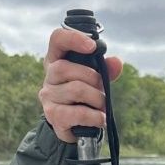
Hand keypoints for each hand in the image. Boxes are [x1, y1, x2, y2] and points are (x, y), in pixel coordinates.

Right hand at [39, 28, 122, 142]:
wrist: (75, 125)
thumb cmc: (85, 96)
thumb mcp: (96, 79)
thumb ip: (106, 69)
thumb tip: (116, 62)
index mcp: (57, 59)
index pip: (57, 39)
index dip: (73, 38)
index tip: (92, 46)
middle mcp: (49, 76)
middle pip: (65, 68)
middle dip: (92, 78)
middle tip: (102, 89)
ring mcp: (48, 96)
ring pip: (76, 89)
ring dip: (97, 99)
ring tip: (102, 106)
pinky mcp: (54, 115)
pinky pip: (78, 113)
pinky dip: (95, 116)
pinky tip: (100, 118)